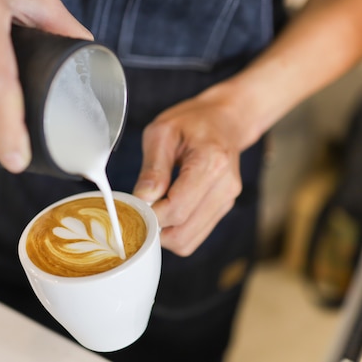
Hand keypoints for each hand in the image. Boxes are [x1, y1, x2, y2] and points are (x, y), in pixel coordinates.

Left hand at [133, 88, 247, 256]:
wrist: (225, 120)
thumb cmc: (192, 121)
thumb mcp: (163, 132)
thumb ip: (152, 168)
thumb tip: (142, 200)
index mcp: (212, 162)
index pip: (177, 209)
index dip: (149, 214)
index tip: (133, 203)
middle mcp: (225, 187)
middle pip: (182, 232)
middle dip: (155, 227)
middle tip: (140, 207)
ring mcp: (227, 201)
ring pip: (188, 241)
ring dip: (164, 232)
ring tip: (154, 206)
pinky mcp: (224, 209)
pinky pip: (194, 236)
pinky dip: (176, 230)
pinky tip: (168, 208)